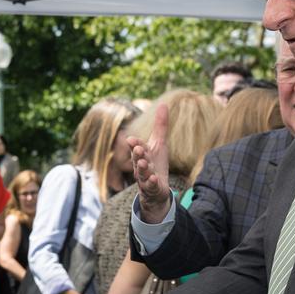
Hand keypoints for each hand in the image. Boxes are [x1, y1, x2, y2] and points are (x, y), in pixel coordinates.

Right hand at [127, 103, 171, 223]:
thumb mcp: (159, 144)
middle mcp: (141, 166)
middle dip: (137, 154)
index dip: (135, 144)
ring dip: (143, 168)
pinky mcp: (152, 189)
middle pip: (138, 159)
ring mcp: (145, 178)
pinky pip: (150, 186)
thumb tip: (162, 103)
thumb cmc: (155, 164)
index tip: (132, 140)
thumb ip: (160, 126)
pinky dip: (151, 182)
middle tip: (137, 148)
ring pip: (142, 173)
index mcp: (143, 154)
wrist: (155, 190)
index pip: (138, 147)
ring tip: (145, 163)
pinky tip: (154, 179)